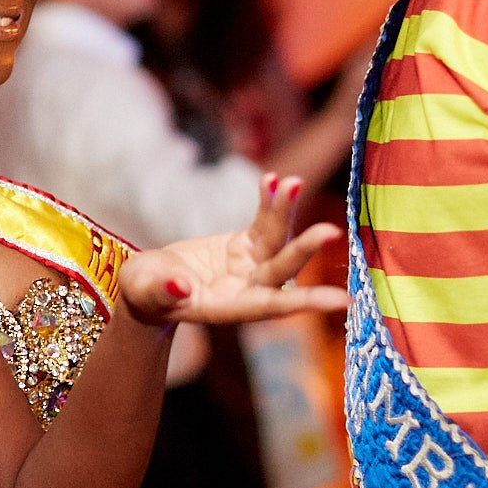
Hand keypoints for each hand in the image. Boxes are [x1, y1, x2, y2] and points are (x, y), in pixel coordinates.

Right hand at [117, 175, 346, 325]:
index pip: (270, 306)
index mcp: (228, 308)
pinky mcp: (245, 245)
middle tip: (331, 231)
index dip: (304, 302)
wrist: (151, 283)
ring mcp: (250, 266)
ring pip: (275, 239)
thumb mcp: (146, 290)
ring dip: (285, 212)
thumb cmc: (146, 292)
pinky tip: (273, 179)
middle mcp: (248, 289)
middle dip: (304, 250)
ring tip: (293, 182)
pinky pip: (262, 222)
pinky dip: (269, 202)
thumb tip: (179, 286)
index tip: (341, 300)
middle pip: (281, 269)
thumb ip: (163, 290)